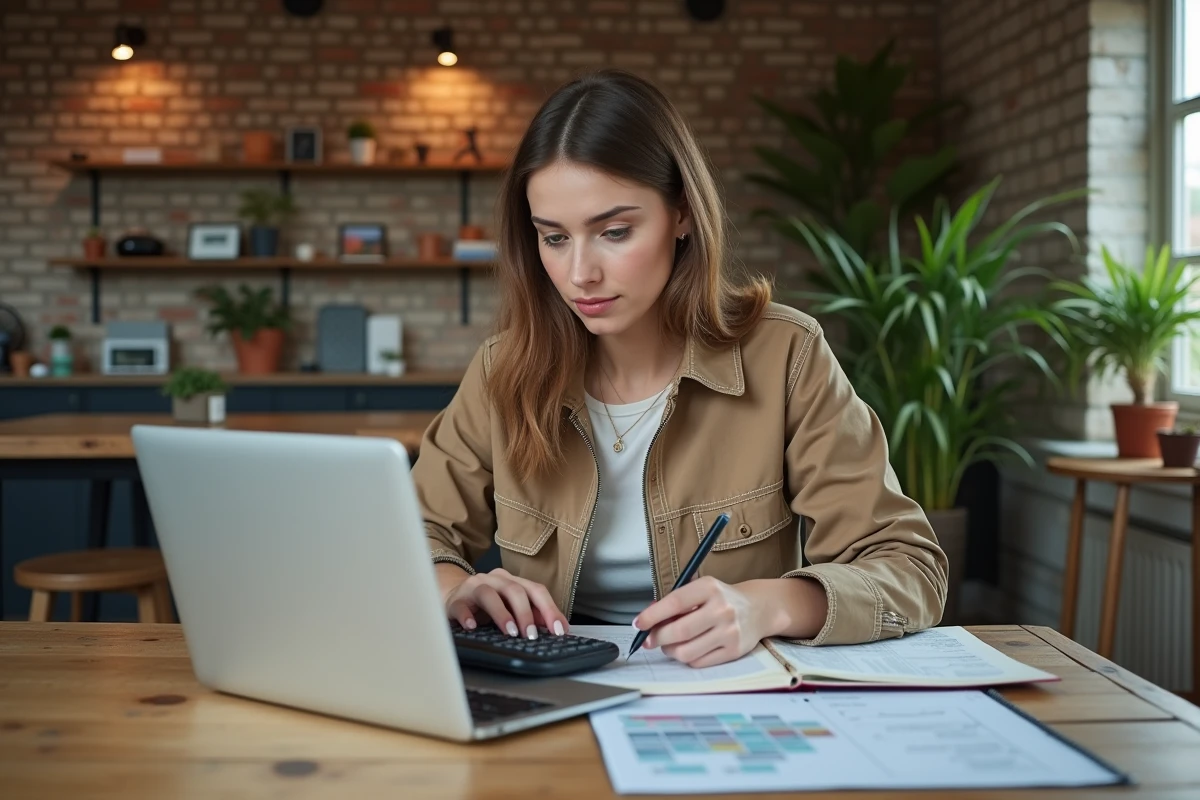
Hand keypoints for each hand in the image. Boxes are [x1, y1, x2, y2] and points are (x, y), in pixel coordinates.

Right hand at [442, 567, 568, 639]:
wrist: (451, 597)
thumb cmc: (485, 605)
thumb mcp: (510, 607)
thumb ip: (532, 614)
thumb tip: (556, 627)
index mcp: (512, 581)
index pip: (536, 590)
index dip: (550, 609)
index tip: (559, 630)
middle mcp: (494, 580)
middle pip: (514, 590)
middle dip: (526, 613)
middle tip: (532, 635)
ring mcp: (473, 588)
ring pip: (489, 595)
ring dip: (502, 614)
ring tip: (510, 632)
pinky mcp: (456, 600)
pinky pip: (461, 607)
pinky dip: (467, 617)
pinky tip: (473, 627)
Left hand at [632, 576, 774, 667]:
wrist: (758, 609)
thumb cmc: (721, 599)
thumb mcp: (701, 590)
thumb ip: (675, 602)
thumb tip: (646, 619)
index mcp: (710, 588)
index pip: (675, 602)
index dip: (652, 615)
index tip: (638, 624)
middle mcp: (722, 609)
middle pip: (679, 631)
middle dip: (657, 637)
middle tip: (649, 640)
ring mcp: (729, 632)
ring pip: (686, 651)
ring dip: (670, 650)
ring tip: (669, 644)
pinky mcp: (733, 651)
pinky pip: (698, 662)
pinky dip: (686, 658)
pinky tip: (688, 649)